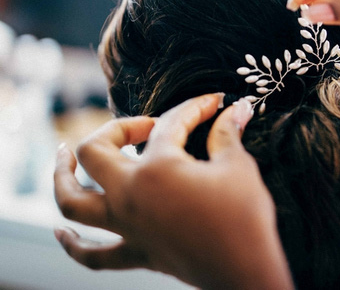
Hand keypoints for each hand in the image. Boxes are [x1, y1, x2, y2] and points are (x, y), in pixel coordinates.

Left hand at [53, 94, 292, 289]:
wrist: (244, 270)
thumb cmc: (243, 217)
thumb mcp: (238, 166)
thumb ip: (228, 134)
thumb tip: (238, 108)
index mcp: (158, 168)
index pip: (170, 124)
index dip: (194, 108)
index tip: (213, 102)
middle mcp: (130, 195)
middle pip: (94, 151)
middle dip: (115, 129)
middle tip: (143, 126)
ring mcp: (126, 226)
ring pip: (71, 200)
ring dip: (62, 176)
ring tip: (63, 156)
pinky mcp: (135, 253)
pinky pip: (91, 254)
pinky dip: (71, 244)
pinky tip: (62, 231)